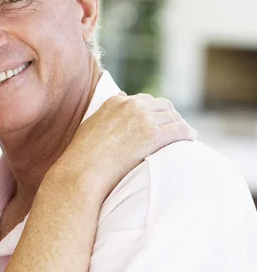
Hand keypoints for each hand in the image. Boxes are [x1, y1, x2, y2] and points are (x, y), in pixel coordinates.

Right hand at [52, 92, 195, 195]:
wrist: (83, 171)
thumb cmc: (83, 155)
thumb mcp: (91, 125)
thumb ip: (106, 113)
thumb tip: (120, 100)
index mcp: (115, 101)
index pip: (144, 100)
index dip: (154, 113)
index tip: (158, 123)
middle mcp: (131, 104)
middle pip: (163, 105)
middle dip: (169, 117)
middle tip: (174, 132)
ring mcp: (143, 118)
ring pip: (174, 116)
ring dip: (180, 127)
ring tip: (185, 138)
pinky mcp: (154, 134)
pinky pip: (180, 130)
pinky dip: (187, 135)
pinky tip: (189, 142)